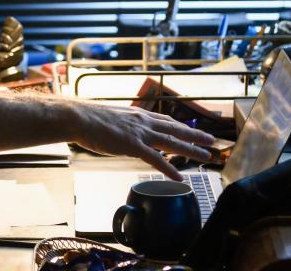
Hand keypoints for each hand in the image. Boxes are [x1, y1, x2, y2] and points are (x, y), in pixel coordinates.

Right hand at [73, 101, 214, 179]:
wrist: (78, 117)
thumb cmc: (88, 117)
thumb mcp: (111, 116)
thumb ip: (122, 123)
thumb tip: (122, 129)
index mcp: (137, 114)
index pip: (166, 120)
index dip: (181, 126)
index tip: (192, 129)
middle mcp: (143, 121)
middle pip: (176, 129)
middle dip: (196, 136)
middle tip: (212, 141)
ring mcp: (140, 133)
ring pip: (172, 143)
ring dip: (192, 150)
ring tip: (207, 157)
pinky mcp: (133, 146)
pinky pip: (156, 159)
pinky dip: (169, 168)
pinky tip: (179, 176)